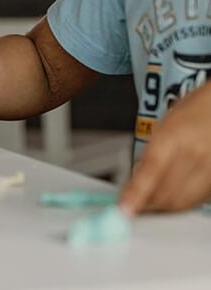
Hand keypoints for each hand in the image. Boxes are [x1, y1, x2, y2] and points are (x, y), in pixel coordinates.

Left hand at [118, 82, 210, 213]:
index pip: (151, 171)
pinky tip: (170, 196)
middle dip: (146, 204)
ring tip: (147, 202)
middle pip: (167, 193)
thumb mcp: (164, 127)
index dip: (136, 194)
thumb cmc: (193, 112)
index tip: (123, 209)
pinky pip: (197, 200)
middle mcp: (195, 153)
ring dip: (162, 207)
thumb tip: (134, 182)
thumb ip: (150, 155)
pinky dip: (181, 202)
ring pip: (182, 201)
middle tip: (131, 205)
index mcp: (174, 136)